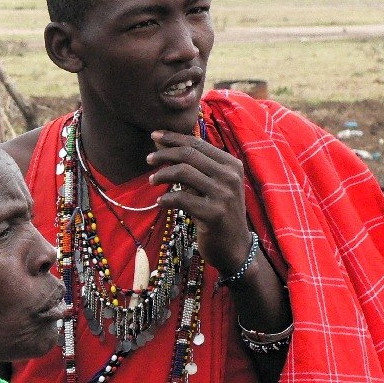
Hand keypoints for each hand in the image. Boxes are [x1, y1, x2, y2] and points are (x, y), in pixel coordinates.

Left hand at [147, 130, 252, 274]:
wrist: (235, 247)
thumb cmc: (219, 212)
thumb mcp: (214, 185)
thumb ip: (196, 166)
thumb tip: (163, 144)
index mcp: (231, 164)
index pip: (197, 144)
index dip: (173, 138)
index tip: (154, 135)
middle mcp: (230, 177)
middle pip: (189, 155)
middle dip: (164, 153)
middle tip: (148, 159)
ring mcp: (223, 195)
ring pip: (183, 172)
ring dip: (162, 175)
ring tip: (152, 181)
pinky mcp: (214, 214)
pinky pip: (181, 198)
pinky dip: (166, 198)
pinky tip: (160, 201)